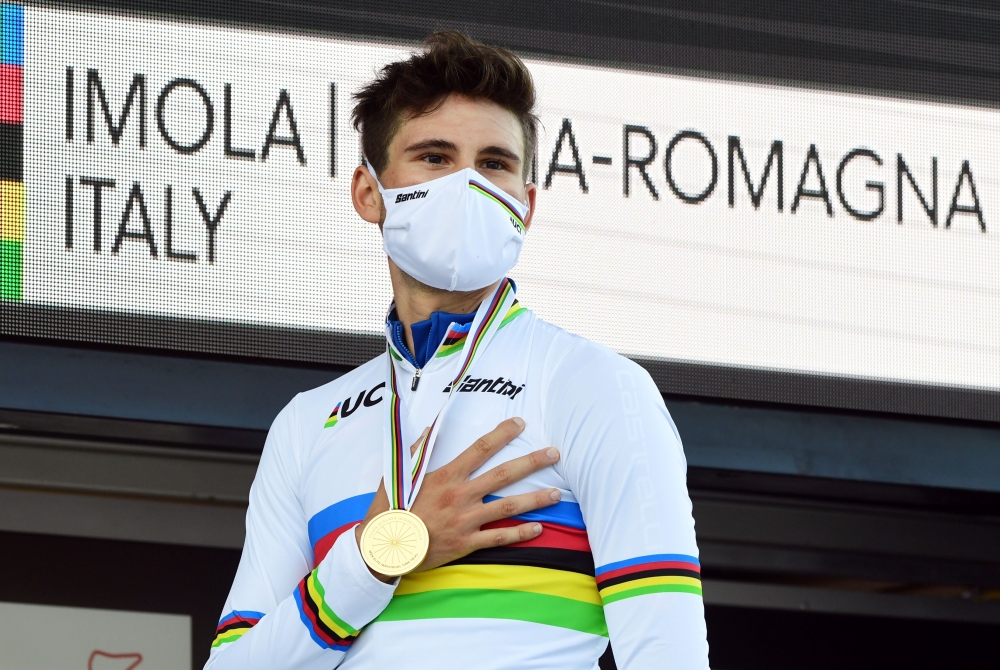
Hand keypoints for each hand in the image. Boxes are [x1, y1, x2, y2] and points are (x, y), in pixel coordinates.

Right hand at [355, 417, 560, 580]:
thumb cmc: (391, 510)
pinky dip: (520, 534)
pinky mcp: (466, 543)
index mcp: (445, 476)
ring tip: (556, 493)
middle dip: (531, 462)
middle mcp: (460, 496)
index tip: (520, 423)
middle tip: (554, 454)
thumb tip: (431, 427)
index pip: (479, 449)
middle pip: (502, 475)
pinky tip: (539, 528)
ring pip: (507, 507)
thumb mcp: (398, 474)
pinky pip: (499, 538)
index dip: (502, 434)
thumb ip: (417, 450)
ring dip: (534, 500)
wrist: (385, 548)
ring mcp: (466, 521)